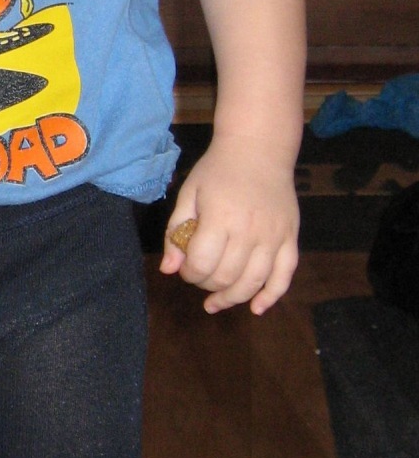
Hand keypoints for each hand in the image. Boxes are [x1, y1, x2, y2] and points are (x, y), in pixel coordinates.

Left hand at [160, 132, 298, 314]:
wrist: (258, 149)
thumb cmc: (218, 170)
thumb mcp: (189, 194)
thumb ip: (176, 232)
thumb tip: (168, 270)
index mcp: (221, 217)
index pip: (202, 263)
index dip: (189, 273)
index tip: (185, 267)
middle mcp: (250, 230)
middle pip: (226, 277)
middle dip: (206, 284)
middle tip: (200, 275)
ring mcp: (274, 236)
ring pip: (253, 282)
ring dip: (232, 297)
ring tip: (217, 301)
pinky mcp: (290, 238)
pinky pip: (285, 275)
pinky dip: (271, 296)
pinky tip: (256, 308)